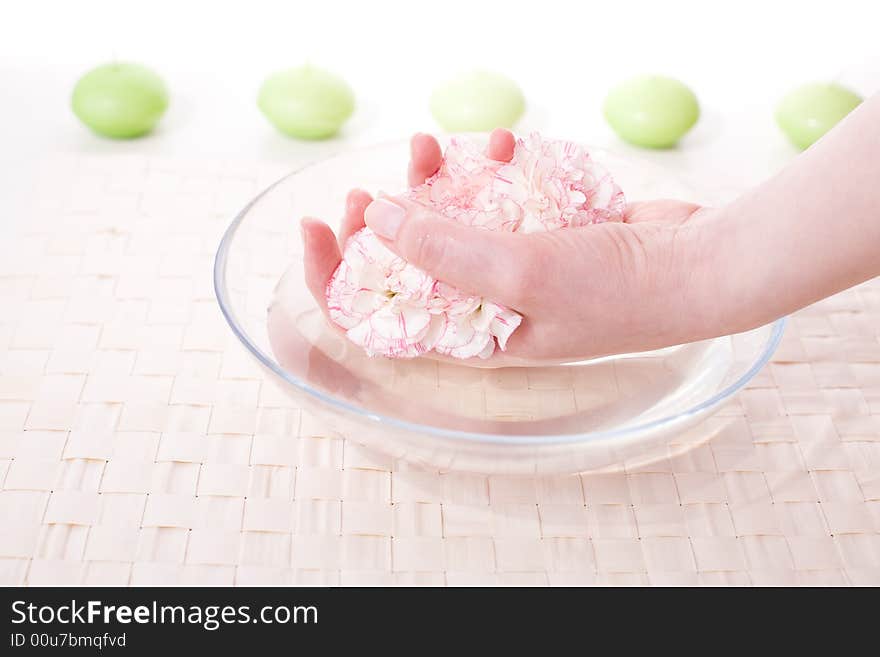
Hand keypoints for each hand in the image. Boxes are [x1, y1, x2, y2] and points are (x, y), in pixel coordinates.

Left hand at [304, 129, 722, 361]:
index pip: (383, 317)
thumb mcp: (518, 274)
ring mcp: (514, 261)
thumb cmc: (616, 293)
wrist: (700, 265)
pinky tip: (496, 144)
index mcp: (472, 335)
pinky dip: (490, 169)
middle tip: (371, 187)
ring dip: (435, 181)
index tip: (317, 225)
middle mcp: (486, 303)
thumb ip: (443, 249)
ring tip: (428, 145)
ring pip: (452, 219)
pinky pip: (497, 195)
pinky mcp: (542, 226)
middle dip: (385, 219)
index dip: (339, 276)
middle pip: (410, 262)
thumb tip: (375, 220)